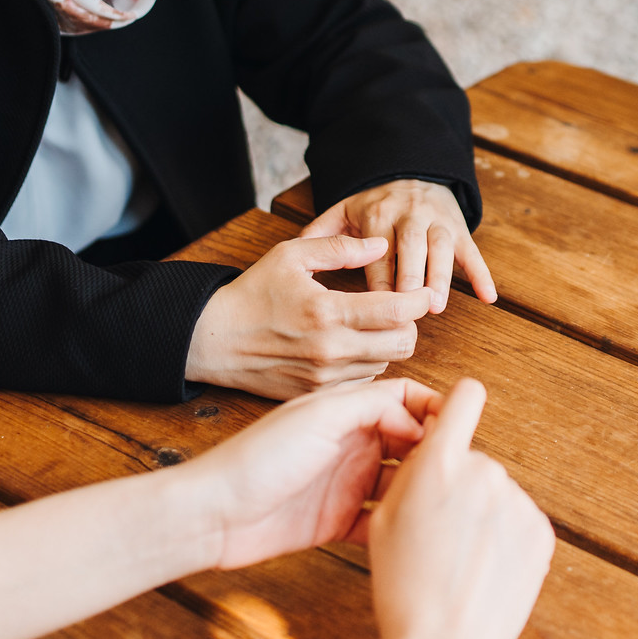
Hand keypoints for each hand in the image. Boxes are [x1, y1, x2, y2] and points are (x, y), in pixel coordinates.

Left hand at [184, 377, 439, 569]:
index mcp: (347, 412)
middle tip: (461, 471)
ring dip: (423, 491)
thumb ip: (371, 407)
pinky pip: (381, 523)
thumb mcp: (319, 417)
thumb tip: (419, 418)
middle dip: (436, 452)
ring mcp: (346, 484)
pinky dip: (401, 528)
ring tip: (446, 503)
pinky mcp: (337, 523)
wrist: (213, 515)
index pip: (404, 399)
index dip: (433, 409)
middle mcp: (351, 445)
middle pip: (409, 442)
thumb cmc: (257, 459)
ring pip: (401, 484)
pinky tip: (417, 534)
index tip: (459, 427)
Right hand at [186, 235, 431, 397]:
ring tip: (373, 325)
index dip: (419, 301)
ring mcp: (324, 377)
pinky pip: (362, 381)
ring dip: (389, 344)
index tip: (423, 293)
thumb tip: (381, 245)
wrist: (214, 340)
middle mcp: (330, 350)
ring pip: (386, 364)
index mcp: (326, 312)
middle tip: (400, 310)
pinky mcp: (317, 393)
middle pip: (402, 345)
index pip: (395, 311)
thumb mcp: (290, 256)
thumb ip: (339, 248)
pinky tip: (353, 345)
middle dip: (410, 325)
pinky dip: (368, 363)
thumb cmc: (252, 294)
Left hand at [303, 179, 497, 311]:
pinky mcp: (460, 228)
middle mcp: (410, 215)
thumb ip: (321, 234)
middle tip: (407, 309)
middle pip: (412, 248)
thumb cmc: (373, 204)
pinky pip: (473, 251)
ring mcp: (438, 221)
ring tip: (436, 305)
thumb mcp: (343, 210)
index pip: (378, 251)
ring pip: (442, 248)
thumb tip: (293, 255)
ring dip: (441, 275)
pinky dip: (482, 274)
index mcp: (378, 214)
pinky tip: (489, 297)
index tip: (372, 307)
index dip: (378, 278)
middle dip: (411, 277)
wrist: (411, 170)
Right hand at [369, 379, 553, 638]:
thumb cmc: (403, 584)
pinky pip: (519, 522)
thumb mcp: (384, 517)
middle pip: (475, 461)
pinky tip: (483, 572)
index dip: (460, 401)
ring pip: (497, 495)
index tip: (457, 413)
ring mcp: (518, 502)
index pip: (465, 396)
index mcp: (440, 462)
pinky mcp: (541, 532)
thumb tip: (435, 444)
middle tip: (439, 532)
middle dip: (461, 486)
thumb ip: (413, 470)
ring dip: (483, 515)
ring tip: (461, 561)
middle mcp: (485, 472)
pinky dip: (504, 541)